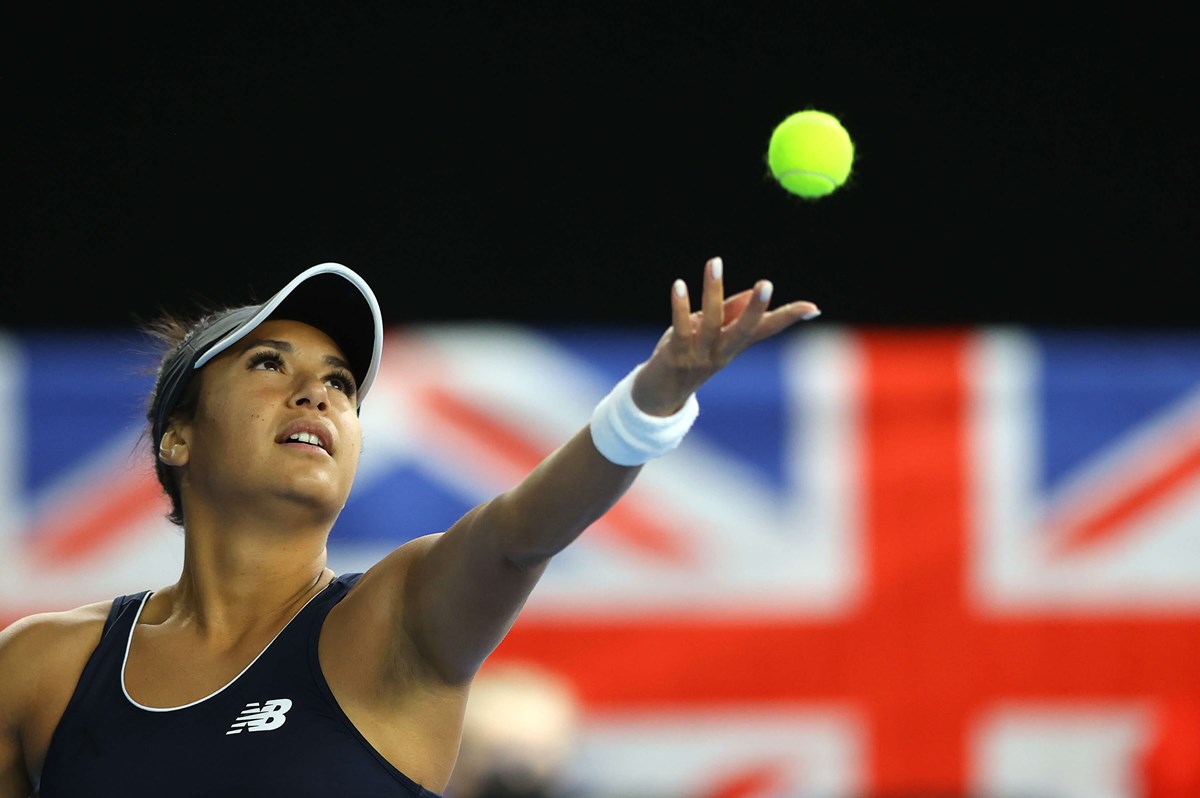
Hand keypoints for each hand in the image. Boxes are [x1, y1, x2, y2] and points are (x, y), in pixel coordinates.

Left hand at [632, 257, 819, 415]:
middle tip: (767, 284)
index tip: (813, 308)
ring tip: (715, 262)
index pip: (766, 330)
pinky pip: (679, 328)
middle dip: (756, 308)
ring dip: (712, 291)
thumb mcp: (712, 336)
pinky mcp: (676, 354)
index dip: (789, 319)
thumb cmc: (688, 357)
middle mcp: (722, 352)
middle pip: (744, 331)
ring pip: (710, 322)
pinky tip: (679, 285)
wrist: (660, 395)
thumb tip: (752, 294)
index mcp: (735, 345)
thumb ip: (730, 314)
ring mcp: (700, 355)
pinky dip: (679, 306)